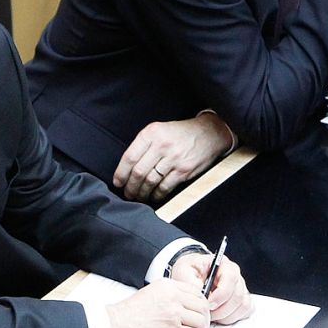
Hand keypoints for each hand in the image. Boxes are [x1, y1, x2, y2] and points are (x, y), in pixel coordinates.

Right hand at [106, 279, 210, 327]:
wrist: (116, 326)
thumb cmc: (129, 314)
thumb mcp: (151, 294)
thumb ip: (169, 296)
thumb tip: (185, 306)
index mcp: (168, 286)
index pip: (197, 293)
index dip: (201, 306)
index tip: (200, 313)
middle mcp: (173, 298)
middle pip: (203, 307)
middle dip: (204, 320)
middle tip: (200, 327)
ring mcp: (174, 314)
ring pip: (201, 322)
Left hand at [113, 114, 234, 201]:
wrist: (209, 133)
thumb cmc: (180, 133)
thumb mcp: (159, 130)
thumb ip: (144, 145)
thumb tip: (126, 169)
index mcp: (151, 133)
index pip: (130, 157)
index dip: (121, 173)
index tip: (117, 182)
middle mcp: (162, 145)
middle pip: (139, 172)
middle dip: (130, 187)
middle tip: (128, 193)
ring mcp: (174, 158)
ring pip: (150, 182)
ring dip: (142, 193)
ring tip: (139, 196)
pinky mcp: (184, 170)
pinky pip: (165, 187)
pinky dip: (157, 195)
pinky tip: (153, 197)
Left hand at [165, 251, 253, 324]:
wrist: (191, 275)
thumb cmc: (189, 272)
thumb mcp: (184, 272)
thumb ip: (191, 283)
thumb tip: (202, 296)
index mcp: (224, 265)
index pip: (230, 278)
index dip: (220, 295)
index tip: (208, 304)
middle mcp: (236, 277)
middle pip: (237, 296)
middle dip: (221, 309)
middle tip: (207, 314)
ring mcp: (241, 289)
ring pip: (242, 306)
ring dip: (226, 316)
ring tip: (211, 315)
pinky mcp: (242, 301)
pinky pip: (245, 312)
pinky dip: (232, 318)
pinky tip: (219, 317)